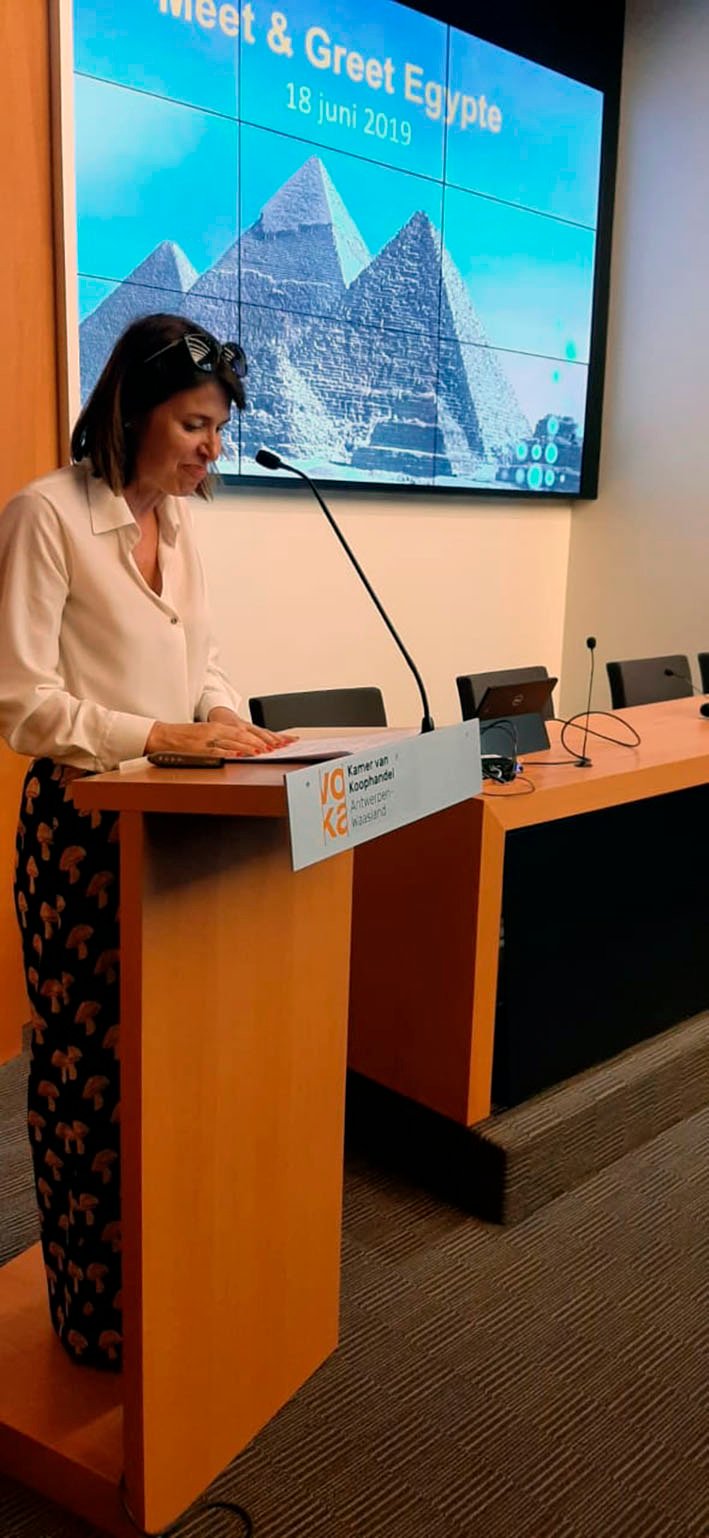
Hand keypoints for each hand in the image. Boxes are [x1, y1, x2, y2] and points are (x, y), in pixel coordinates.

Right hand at [144, 712, 295, 758]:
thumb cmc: (184, 738)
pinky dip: (230, 753)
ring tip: (262, 752)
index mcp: (216, 727)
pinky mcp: (200, 749)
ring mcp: (207, 740)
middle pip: (241, 735)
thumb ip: (222, 740)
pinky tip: (239, 756)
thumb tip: (240, 749)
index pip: (242, 731)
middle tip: (273, 748)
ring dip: (248, 747)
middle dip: (259, 741)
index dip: (258, 737)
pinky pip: (218, 751)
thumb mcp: (205, 734)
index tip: (272, 743)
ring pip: (232, 742)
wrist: (162, 736)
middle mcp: (214, 731)